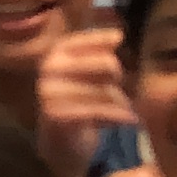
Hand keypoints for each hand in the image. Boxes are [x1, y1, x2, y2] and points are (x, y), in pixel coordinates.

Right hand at [34, 28, 135, 176]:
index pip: (86, 39)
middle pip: (106, 63)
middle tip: (118, 87)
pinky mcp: (56, 115)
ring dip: (120, 103)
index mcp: (55, 53)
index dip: (104, 40)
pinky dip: (117, 116)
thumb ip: (98, 52)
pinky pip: (97, 111)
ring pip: (106, 91)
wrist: (61, 142)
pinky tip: (128, 120)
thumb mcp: (87, 73)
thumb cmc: (78, 101)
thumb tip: (118, 35)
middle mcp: (49, 68)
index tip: (118, 40)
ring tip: (123, 109)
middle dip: (117, 77)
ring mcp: (50, 92)